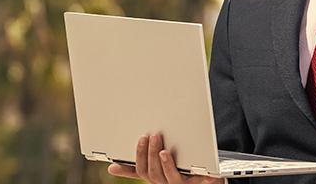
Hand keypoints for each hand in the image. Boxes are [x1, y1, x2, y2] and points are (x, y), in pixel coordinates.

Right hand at [107, 133, 221, 183]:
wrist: (204, 178)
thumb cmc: (176, 170)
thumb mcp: (153, 168)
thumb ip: (135, 167)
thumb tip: (111, 169)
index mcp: (155, 177)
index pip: (142, 170)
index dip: (140, 155)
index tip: (141, 138)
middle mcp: (166, 183)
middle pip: (154, 174)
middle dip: (152, 154)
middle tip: (153, 136)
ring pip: (171, 178)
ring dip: (166, 164)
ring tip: (164, 150)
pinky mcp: (199, 183)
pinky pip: (199, 180)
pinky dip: (201, 175)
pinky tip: (200, 166)